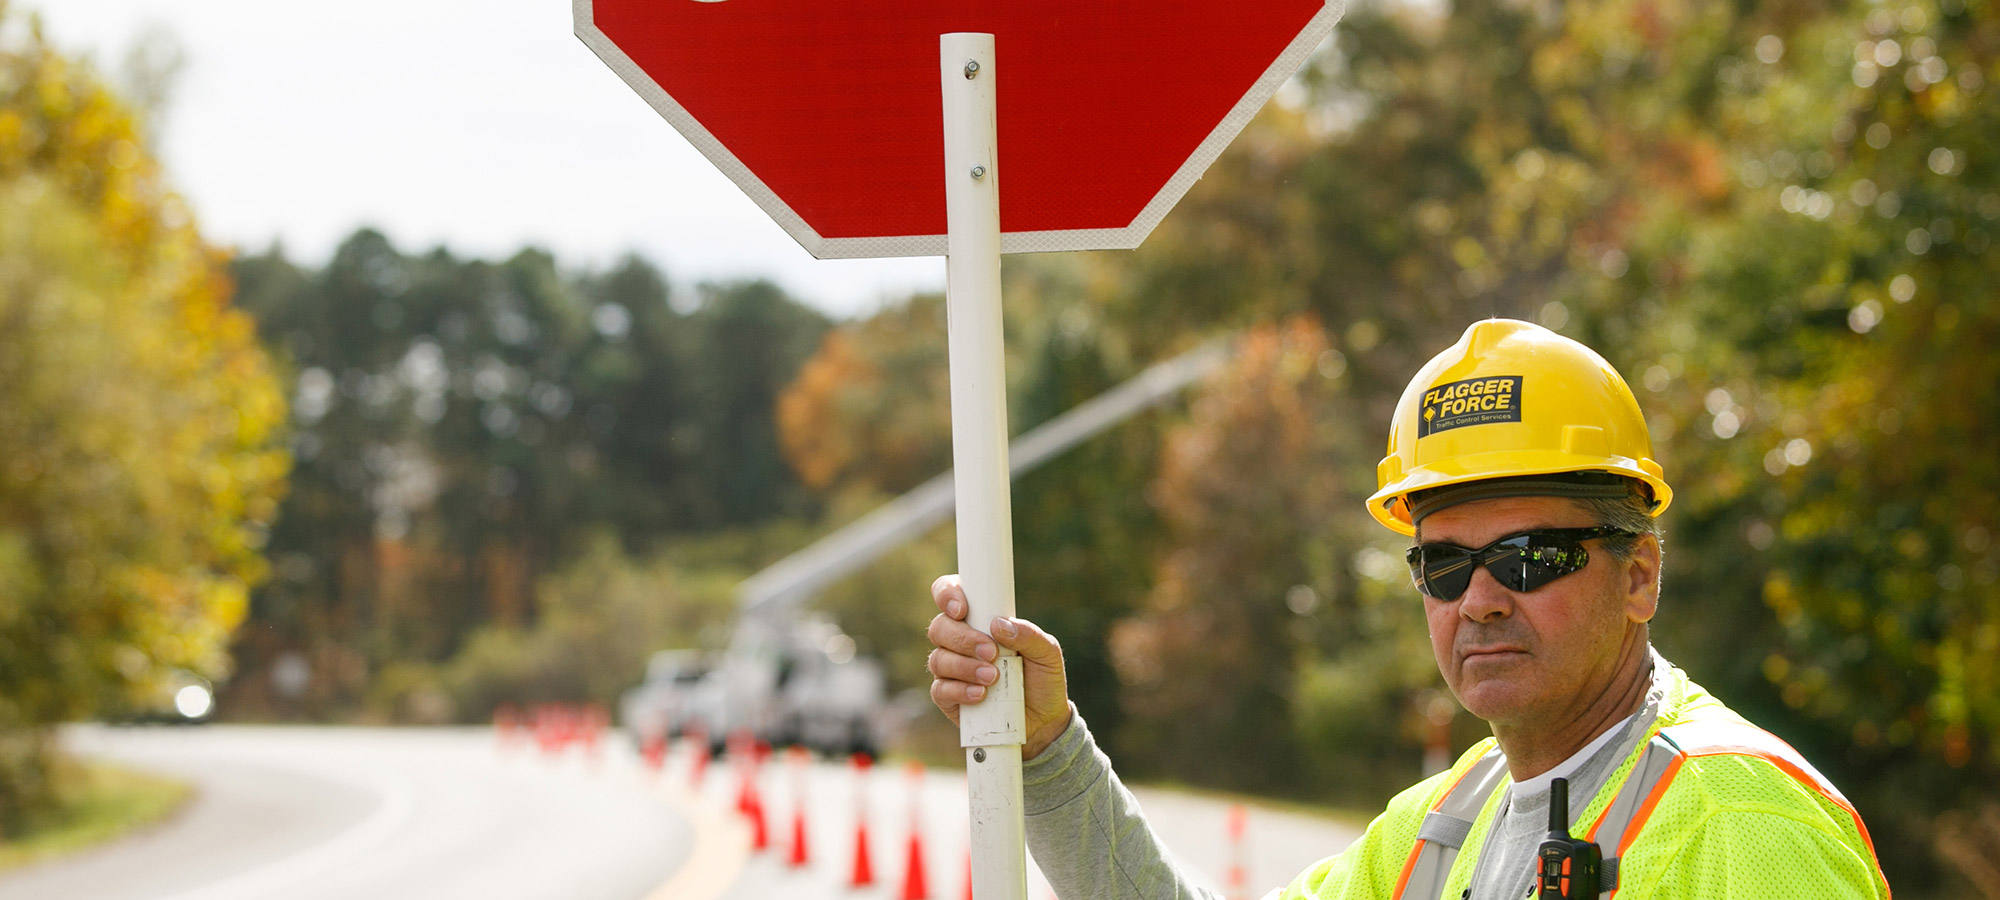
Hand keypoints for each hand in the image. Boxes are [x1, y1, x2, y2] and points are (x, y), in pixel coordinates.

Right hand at [925, 574, 1074, 760]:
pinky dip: (960, 690)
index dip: (947, 594)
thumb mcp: (1047, 653)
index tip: (962, 609)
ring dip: (964, 666)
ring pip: (938, 659)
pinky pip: (941, 689)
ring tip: (993, 677)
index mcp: (979, 620)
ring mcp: (951, 669)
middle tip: (991, 652)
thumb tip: (999, 623)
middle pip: (939, 627)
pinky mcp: (949, 698)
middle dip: (963, 638)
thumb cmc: (1042, 679)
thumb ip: (1029, 634)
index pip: (949, 594)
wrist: (1044, 722)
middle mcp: (959, 642)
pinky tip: (980, 695)